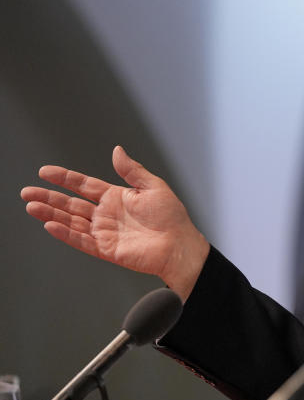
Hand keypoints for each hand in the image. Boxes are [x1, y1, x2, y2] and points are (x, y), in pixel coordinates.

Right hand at [20, 146, 208, 301]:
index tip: (45, 172)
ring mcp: (105, 232)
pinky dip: (66, 233)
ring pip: (71, 221)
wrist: (180, 246)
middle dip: (49, 197)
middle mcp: (107, 215)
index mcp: (117, 197)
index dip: (65, 178)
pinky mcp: (106, 249)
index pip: (84, 185)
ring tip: (32, 206)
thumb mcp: (153, 187)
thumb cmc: (172, 217)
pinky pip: (81, 240)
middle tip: (27, 192)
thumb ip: (132, 170)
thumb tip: (117, 150)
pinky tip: (50, 224)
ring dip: (51, 214)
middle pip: (71, 204)